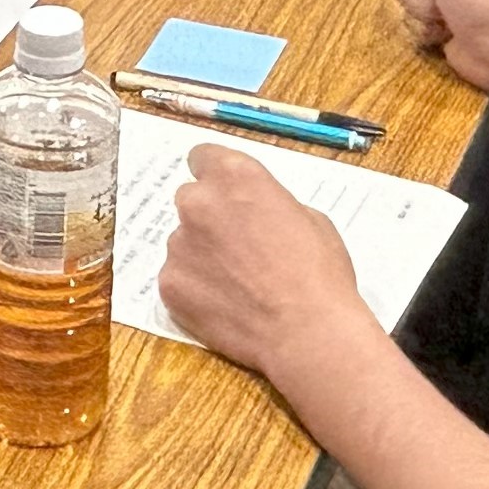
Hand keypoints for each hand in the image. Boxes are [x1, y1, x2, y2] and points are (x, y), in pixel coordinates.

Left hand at [157, 145, 368, 386]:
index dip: (214, 175)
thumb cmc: (319, 272)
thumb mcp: (309, 218)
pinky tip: (224, 304)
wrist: (307, 332)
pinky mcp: (168, 284)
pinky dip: (194, 287)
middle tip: (235, 245)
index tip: (224, 192)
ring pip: (183, 242)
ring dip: (202, 254)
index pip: (203, 157)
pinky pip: (178, 277)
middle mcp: (198, 203)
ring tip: (235, 283)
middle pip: (190, 199)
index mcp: (235, 176)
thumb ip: (269, 204)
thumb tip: (255, 211)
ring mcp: (178, 245)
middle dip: (209, 217)